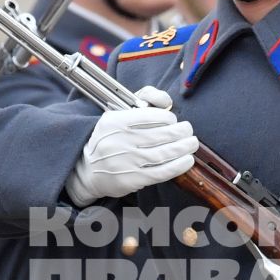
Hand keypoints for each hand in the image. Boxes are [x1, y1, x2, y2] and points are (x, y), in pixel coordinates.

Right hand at [65, 87, 197, 204]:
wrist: (88, 168)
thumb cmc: (110, 137)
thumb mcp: (117, 112)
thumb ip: (143, 99)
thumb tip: (166, 101)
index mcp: (116, 121)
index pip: (151, 115)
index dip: (168, 118)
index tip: (173, 120)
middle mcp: (120, 141)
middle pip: (161, 134)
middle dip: (182, 132)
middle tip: (189, 131)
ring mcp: (126, 162)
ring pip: (164, 153)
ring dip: (184, 148)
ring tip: (192, 144)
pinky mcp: (132, 179)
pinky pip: (161, 172)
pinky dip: (178, 166)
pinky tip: (187, 160)